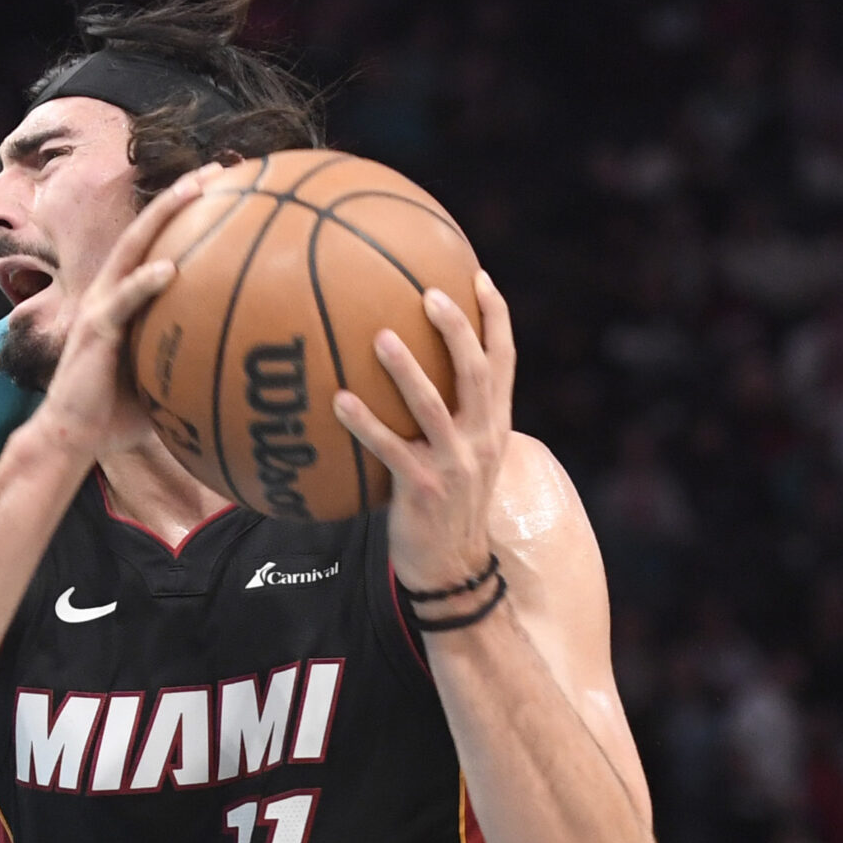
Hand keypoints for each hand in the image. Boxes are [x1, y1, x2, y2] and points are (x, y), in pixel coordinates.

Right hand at [32, 166, 224, 452]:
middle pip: (147, 228)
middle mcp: (110, 291)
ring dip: (165, 214)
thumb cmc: (117, 415)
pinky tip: (171, 269)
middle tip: (219, 168)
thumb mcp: (162, 380)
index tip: (225, 189)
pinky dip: (145, 283)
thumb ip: (189, 360)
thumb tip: (240, 364)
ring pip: (133, 247)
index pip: (157, 243)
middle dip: (181, 194)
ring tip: (197, 189)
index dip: (184, 213)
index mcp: (125, 298)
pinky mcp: (95, 330)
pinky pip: (124, 301)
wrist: (72, 438)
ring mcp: (100, 306)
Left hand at [333, 271, 517, 595]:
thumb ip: (453, 416)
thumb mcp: (464, 456)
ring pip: (434, 405)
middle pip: (477, 370)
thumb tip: (416, 373)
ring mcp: (456, 463)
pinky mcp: (425, 488)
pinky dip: (364, 424)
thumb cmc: (447, 504)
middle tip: (429, 293)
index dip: (495, 317)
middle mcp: (483, 437)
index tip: (478, 276)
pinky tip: (338, 401)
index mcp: (494, 423)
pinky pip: (390, 449)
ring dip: (407, 369)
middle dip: (457, 328)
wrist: (452, 566)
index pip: (504, 359)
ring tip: (380, 337)